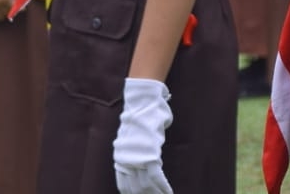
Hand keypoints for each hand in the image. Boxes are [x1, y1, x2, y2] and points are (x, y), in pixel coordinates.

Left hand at [114, 78, 173, 193]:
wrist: (142, 105)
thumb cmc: (140, 120)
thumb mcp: (131, 139)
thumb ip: (133, 153)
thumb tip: (140, 161)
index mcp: (120, 158)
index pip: (123, 186)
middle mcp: (126, 161)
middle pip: (135, 189)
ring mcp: (137, 159)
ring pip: (146, 186)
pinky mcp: (150, 156)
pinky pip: (156, 178)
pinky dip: (163, 188)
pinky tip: (169, 193)